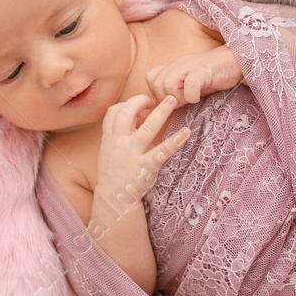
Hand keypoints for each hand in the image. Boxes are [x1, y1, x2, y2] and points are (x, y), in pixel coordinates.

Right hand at [94, 94, 189, 216]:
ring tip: (173, 100)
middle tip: (155, 97)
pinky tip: (186, 132)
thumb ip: (123, 132)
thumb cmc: (115, 170)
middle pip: (127, 113)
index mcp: (109, 137)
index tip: (140, 105)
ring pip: (148, 128)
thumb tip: (142, 115)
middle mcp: (119, 143)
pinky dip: (175, 141)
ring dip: (161, 112)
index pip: (114, 111)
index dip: (127, 104)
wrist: (113, 198)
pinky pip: (162, 151)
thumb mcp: (111, 149)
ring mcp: (133, 154)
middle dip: (140, 101)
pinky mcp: (147, 166)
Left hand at [146, 46, 241, 104]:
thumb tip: (165, 107)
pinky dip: (192, 95)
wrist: (234, 61)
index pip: (151, 78)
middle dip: (167, 99)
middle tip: (182, 101)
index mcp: (173, 67)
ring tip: (191, 98)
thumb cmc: (212, 75)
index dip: (157, 93)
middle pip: (157, 84)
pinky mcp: (203, 70)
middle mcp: (178, 64)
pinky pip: (189, 84)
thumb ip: (175, 90)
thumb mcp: (188, 82)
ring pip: (169, 84)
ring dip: (179, 97)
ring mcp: (190, 66)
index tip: (171, 101)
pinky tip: (198, 97)